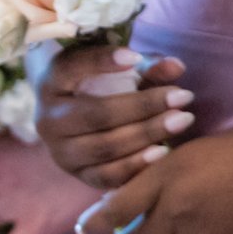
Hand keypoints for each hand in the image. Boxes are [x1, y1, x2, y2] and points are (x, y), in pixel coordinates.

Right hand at [35, 43, 193, 189]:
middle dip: (143, 106)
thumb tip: (176, 67)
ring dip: (147, 134)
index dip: (102, 62)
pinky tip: (163, 152)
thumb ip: (146, 66)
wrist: (70, 119)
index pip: (72, 67)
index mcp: (52, 83)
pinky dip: (136, 165)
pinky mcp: (77, 175)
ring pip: (105, 147)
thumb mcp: (116, 69)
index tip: (135, 57)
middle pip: (97, 114)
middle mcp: (48, 120)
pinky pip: (107, 176)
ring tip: (182, 121)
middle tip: (183, 96)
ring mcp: (61, 152)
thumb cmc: (97, 85)